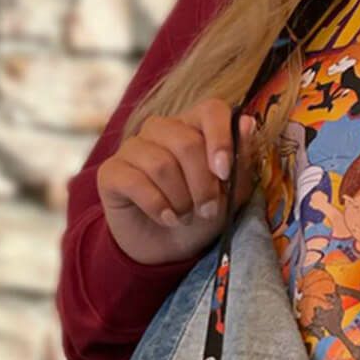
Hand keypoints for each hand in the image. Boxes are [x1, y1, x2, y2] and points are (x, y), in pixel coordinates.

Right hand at [97, 98, 257, 265]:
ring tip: (185, 217)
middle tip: (207, 211)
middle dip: (203, 185)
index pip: (211, 109)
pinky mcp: (111, 172)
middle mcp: (160, 129)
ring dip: (181, 200)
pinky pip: (136, 183)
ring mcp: (132, 148)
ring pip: (161, 165)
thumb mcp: (230, 194)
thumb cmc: (200, 217)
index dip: (221, 138)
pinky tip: (167, 219)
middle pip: (186, 143)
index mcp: (193, 126)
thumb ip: (240, 161)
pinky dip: (157, 207)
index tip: (225, 173)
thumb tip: (247, 123)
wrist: (166, 250)